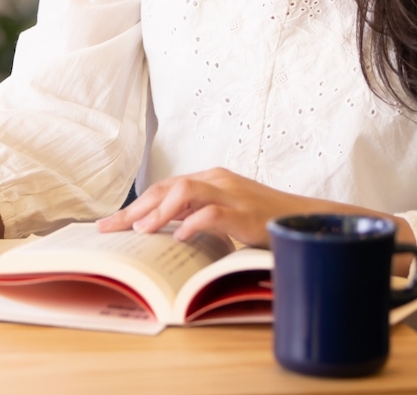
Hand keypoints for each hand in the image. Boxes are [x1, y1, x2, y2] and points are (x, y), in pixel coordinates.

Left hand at [96, 167, 415, 266]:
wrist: (307, 220)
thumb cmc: (265, 222)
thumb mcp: (226, 218)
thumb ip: (199, 219)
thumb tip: (165, 235)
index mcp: (211, 179)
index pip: (164, 188)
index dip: (135, 206)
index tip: (109, 225)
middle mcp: (217, 179)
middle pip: (166, 187)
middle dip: (135, 209)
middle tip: (110, 229)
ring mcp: (232, 193)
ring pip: (185, 189)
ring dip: (159, 210)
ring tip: (141, 231)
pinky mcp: (246, 211)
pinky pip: (214, 212)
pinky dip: (194, 223)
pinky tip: (181, 237)